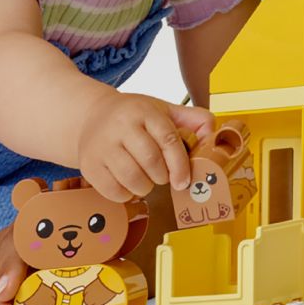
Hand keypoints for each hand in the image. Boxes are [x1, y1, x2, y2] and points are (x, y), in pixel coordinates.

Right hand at [76, 92, 212, 202]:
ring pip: (133, 179)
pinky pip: (115, 192)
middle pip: (151, 163)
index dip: (180, 165)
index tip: (183, 180)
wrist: (90, 116)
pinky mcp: (89, 165)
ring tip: (144, 178)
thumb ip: (192, 119)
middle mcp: (120, 126)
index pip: (168, 141)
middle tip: (161, 175)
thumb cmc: (132, 117)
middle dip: (162, 176)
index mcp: (143, 111)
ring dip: (145, 186)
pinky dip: (126, 194)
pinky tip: (127, 182)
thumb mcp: (161, 110)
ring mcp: (102, 145)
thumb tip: (213, 134)